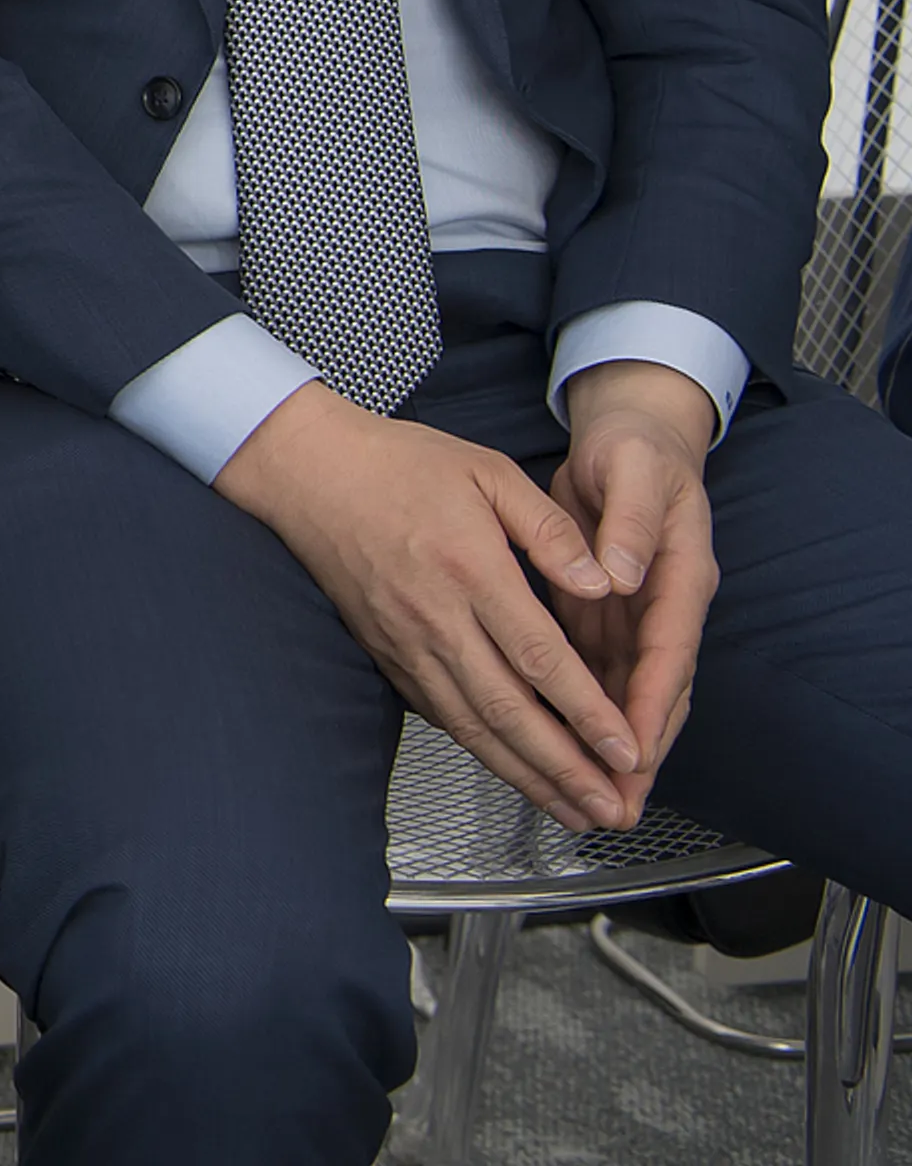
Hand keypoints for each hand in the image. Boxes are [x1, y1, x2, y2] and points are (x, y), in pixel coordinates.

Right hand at [216, 381, 645, 829]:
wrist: (306, 472)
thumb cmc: (398, 464)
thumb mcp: (488, 472)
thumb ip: (550, 529)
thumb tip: (603, 583)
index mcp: (471, 570)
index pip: (540, 659)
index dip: (587, 713)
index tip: (628, 751)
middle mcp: (438, 619)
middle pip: (509, 712)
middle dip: (566, 768)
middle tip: (612, 808)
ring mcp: (406, 643)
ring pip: (473, 726)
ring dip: (526, 776)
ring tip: (574, 811)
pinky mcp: (386, 653)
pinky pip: (440, 713)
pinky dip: (481, 750)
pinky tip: (513, 771)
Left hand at [545, 361, 720, 793]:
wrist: (632, 439)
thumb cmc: (634, 451)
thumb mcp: (633, 471)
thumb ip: (631, 524)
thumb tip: (621, 576)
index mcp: (679, 575)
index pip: (668, 651)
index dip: (650, 702)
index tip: (632, 746)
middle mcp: (663, 607)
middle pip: (656, 692)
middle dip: (637, 750)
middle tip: (615, 802)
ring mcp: (638, 618)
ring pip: (627, 695)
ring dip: (612, 747)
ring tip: (594, 800)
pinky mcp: (608, 619)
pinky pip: (599, 677)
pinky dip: (584, 715)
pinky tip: (563, 749)